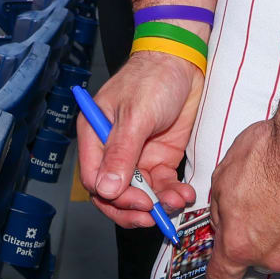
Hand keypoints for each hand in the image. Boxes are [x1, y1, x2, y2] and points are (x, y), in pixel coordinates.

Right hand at [76, 51, 201, 228]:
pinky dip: (172, 193)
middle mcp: (113, 150)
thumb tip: (106, 189)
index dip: (113, 197)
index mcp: (95, 136)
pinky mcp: (160, 158)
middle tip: (153, 215)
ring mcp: (137, 156)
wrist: (182, 62)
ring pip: (140, 193)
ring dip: (158, 203)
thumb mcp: (136, 115)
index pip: (95, 179)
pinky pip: (162, 185)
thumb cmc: (152, 78)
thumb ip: (121, 153)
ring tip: (177, 202)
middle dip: (133, 208)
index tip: (137, 203)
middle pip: (114, 193)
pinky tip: (184, 194)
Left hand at [205, 118, 279, 278]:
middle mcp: (276, 257)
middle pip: (263, 258)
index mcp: (240, 243)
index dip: (221, 274)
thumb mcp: (224, 175)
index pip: (223, 278)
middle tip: (269, 203)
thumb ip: (222, 210)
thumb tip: (225, 220)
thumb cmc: (272, 153)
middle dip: (262, 237)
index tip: (225, 268)